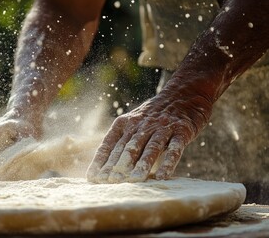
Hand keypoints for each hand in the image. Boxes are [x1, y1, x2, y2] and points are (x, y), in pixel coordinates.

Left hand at [87, 83, 212, 182]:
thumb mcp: (132, 122)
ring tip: (133, 180)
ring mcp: (163, 127)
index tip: (93, 178)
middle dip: (118, 165)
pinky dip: (168, 162)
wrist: (183, 95)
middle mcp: (142, 124)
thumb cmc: (152, 116)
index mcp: (125, 123)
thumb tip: (102, 167)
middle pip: (128, 147)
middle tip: (111, 182)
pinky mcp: (182, 131)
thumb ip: (120, 140)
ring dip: (141, 164)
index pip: (110, 144)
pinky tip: (162, 176)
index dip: (101, 161)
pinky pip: (175, 148)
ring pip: (150, 147)